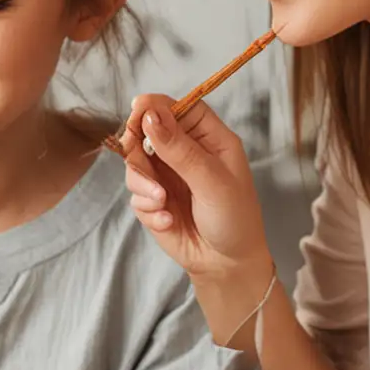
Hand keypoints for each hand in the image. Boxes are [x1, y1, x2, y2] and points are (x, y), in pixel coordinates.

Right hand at [120, 95, 270, 280]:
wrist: (226, 264)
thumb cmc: (234, 218)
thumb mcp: (212, 181)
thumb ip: (180, 149)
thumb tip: (150, 116)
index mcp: (209, 139)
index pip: (180, 108)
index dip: (158, 105)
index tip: (138, 109)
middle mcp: (185, 153)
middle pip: (148, 130)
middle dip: (137, 143)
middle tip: (135, 154)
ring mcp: (167, 176)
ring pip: (135, 163)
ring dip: (142, 183)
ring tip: (162, 201)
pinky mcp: (154, 200)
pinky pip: (135, 194)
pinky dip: (147, 206)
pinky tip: (167, 220)